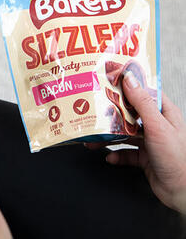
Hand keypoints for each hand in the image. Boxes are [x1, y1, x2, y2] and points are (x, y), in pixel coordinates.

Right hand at [87, 71, 185, 212]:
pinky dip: (116, 154)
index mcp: (164, 113)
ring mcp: (150, 141)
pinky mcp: (145, 157)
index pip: (145, 93)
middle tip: (96, 112)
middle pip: (130, 114)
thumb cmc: (178, 159)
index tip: (111, 82)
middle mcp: (157, 125)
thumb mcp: (157, 126)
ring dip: (109, 137)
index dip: (129, 87)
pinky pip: (125, 152)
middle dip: (112, 115)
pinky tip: (110, 156)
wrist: (182, 192)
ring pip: (125, 134)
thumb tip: (129, 80)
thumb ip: (142, 103)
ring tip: (95, 139)